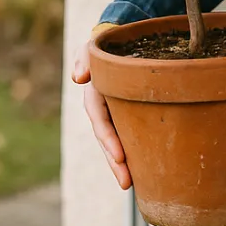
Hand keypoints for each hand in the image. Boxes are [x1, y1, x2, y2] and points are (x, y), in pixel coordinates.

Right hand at [71, 35, 130, 190]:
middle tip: (126, 183)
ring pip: (118, 142)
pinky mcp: (130, 115)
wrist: (119, 41)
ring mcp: (116, 114)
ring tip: (133, 185)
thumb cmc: (107, 44)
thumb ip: (84, 58)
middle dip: (114, 162)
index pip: (100, 120)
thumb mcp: (93, 47)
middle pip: (108, 140)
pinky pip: (131, 136)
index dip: (108, 139)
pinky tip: (147, 170)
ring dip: (124, 164)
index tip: (120, 157)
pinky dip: (135, 153)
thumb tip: (78, 78)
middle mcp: (104, 109)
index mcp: (95, 95)